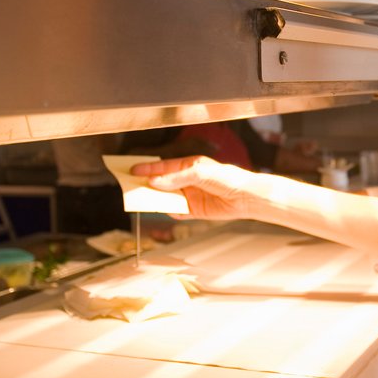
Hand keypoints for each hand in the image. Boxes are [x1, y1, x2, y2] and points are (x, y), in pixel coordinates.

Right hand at [131, 155, 262, 220]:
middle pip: (163, 183)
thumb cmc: (227, 179)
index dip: (148, 169)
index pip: (164, 167)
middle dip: (149, 184)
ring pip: (168, 197)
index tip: (133, 170)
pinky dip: (172, 212)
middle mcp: (188, 180)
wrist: (245, 197)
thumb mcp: (199, 173)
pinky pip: (178, 211)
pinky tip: (169, 210)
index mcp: (189, 166)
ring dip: (158, 199)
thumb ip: (177, 178)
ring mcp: (191, 195)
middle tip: (132, 186)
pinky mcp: (195, 210)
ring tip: (145, 201)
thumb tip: (156, 182)